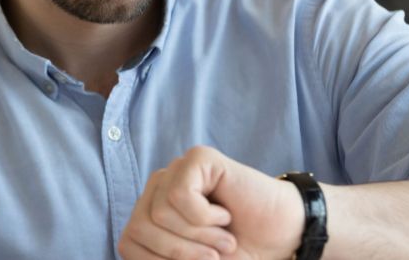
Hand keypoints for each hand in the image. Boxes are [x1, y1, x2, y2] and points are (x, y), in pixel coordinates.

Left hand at [118, 145, 304, 259]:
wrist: (281, 238)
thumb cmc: (237, 254)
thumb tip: (129, 251)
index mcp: (151, 215)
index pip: (127, 244)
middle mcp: (159, 188)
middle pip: (139, 228)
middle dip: (179, 253)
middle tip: (215, 254)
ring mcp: (177, 170)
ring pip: (159, 213)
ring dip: (199, 236)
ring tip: (224, 236)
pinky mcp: (198, 158)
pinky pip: (180, 195)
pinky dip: (205, 217)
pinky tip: (224, 214)